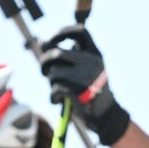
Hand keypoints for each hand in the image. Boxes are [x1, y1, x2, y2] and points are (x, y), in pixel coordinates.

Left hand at [38, 25, 130, 145]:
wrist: (106, 115)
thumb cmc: (90, 90)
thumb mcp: (83, 69)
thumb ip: (65, 56)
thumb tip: (42, 41)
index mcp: (95, 54)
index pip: (80, 31)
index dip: (63, 32)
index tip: (52, 39)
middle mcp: (92, 62)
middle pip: (57, 53)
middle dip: (44, 62)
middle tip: (43, 70)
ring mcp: (86, 76)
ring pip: (54, 73)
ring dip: (50, 82)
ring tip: (56, 89)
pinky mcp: (79, 91)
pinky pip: (55, 89)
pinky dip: (52, 96)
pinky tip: (57, 100)